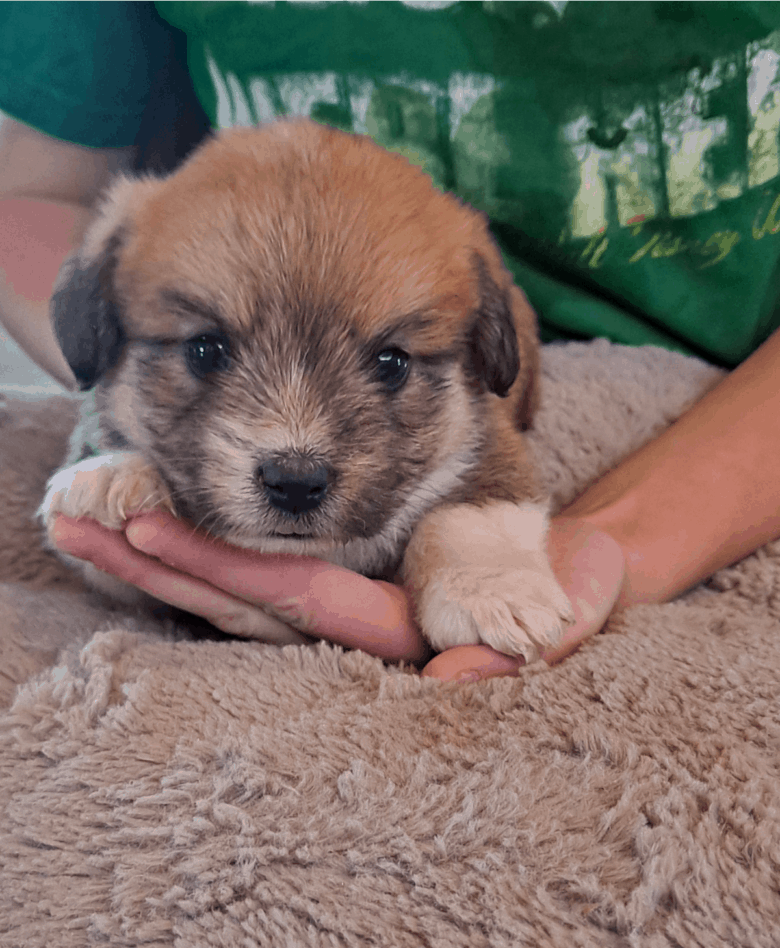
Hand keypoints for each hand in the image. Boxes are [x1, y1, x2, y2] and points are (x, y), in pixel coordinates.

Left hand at [50, 511, 622, 676]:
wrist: (565, 578)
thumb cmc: (570, 586)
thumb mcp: (568, 600)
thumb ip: (534, 624)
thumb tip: (461, 670)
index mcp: (395, 625)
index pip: (295, 594)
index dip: (221, 567)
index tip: (148, 530)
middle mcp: (350, 626)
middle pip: (238, 600)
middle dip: (155, 566)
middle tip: (75, 522)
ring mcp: (336, 610)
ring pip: (231, 593)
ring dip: (155, 562)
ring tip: (82, 522)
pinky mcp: (333, 589)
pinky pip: (250, 578)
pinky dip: (192, 554)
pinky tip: (145, 524)